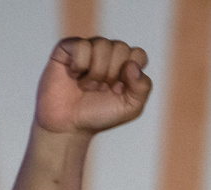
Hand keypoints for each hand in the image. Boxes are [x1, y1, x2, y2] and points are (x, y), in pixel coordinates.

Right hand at [35, 37, 151, 135]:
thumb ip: (142, 88)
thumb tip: (132, 65)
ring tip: (88, 86)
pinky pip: (81, 45)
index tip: (119, 90)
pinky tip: (74, 75)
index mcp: (125, 65)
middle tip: (101, 89)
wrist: (69, 124)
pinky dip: (79, 65)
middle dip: (112, 74)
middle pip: (121, 48)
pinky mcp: (68, 47)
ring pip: (102, 44)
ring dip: (96, 72)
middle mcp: (108, 53)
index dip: (130, 74)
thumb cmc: (100, 114)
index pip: (138, 54)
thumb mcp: (130, 108)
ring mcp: (88, 48)